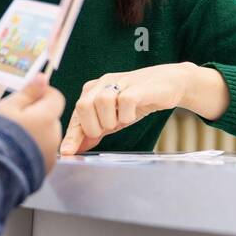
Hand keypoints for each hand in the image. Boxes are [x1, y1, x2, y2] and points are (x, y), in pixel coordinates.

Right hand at [0, 75, 65, 175]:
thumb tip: (43, 77)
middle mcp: (54, 135)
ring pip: (44, 135)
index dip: (41, 93)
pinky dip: (30, 150)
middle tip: (12, 120)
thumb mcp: (8, 108)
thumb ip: (28, 92)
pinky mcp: (44, 169)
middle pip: (49, 117)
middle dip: (34, 115)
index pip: (55, 97)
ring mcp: (50, 154)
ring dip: (32, 133)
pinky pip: (40, 152)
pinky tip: (13, 152)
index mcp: (47, 117)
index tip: (26, 97)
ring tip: (10, 138)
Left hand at [59, 62, 228, 154]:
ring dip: (111, 120)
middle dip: (94, 126)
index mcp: (92, 91)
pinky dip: (127, 114)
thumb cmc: (137, 101)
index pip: (76, 114)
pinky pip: (125, 101)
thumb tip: (75, 149)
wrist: (168, 84)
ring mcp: (119, 83)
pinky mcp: (137, 87)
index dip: (72, 135)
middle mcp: (102, 84)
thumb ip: (94, 131)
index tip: (66, 153)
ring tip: (122, 121)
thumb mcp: (112, 119)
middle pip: (83, 106)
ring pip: (102, 102)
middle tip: (108, 129)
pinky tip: (132, 115)